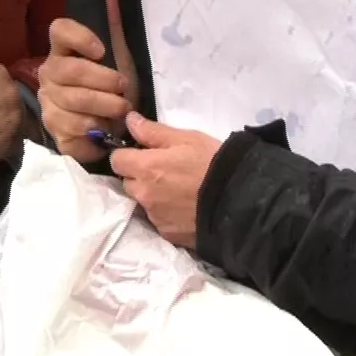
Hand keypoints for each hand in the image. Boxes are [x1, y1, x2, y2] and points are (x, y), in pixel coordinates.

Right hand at [39, 17, 133, 163]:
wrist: (111, 125)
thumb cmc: (113, 86)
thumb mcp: (119, 55)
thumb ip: (113, 24)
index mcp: (63, 51)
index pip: (59, 30)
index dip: (80, 36)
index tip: (102, 50)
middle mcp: (49, 75)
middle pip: (70, 71)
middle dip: (103, 80)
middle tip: (124, 88)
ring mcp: (49, 104)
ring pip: (73, 103)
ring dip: (104, 107)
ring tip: (121, 110)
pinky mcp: (55, 132)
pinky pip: (71, 131)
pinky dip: (94, 131)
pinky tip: (105, 130)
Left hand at [109, 113, 221, 249]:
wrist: (238, 201)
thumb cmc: (212, 163)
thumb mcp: (186, 138)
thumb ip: (153, 132)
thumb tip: (129, 121)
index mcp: (145, 168)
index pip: (116, 160)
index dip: (127, 155)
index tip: (142, 153)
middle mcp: (143, 195)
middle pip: (127, 183)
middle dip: (139, 176)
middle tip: (164, 171)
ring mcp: (155, 217)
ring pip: (143, 202)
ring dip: (152, 196)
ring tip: (177, 191)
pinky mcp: (168, 234)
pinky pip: (158, 220)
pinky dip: (166, 213)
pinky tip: (185, 208)